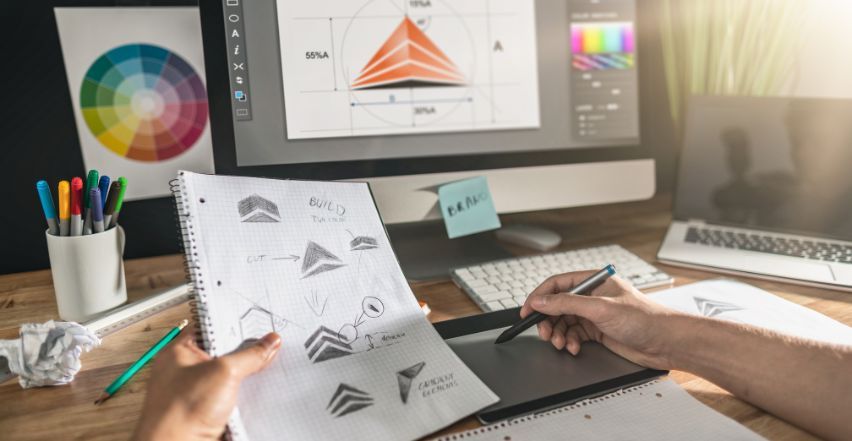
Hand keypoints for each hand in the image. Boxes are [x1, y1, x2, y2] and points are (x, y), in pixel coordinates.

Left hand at [132, 331, 281, 440]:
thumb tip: (269, 342)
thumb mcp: (224, 372)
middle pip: (224, 353)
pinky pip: (233, 398)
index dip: (234, 323)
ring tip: (267, 367)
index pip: (210, 327)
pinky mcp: (208, 412)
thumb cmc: (179, 413)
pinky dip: (245, 397)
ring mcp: (197, 393)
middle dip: (246, 352)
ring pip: (231, 377)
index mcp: (179, 352)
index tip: (258, 323)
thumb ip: (249, 355)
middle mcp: (186, 371)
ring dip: (247, 376)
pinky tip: (258, 393)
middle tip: (268, 345)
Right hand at [520, 271, 680, 369]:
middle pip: (557, 305)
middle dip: (548, 320)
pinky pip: (574, 335)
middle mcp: (592, 296)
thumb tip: (540, 301)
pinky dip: (571, 342)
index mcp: (594, 280)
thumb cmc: (644, 318)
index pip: (557, 284)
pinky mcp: (598, 331)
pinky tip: (575, 348)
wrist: (666, 343)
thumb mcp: (600, 308)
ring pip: (564, 322)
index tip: (527, 311)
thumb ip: (566, 304)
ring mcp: (595, 314)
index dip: (539, 297)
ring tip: (561, 343)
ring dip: (559, 334)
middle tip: (545, 334)